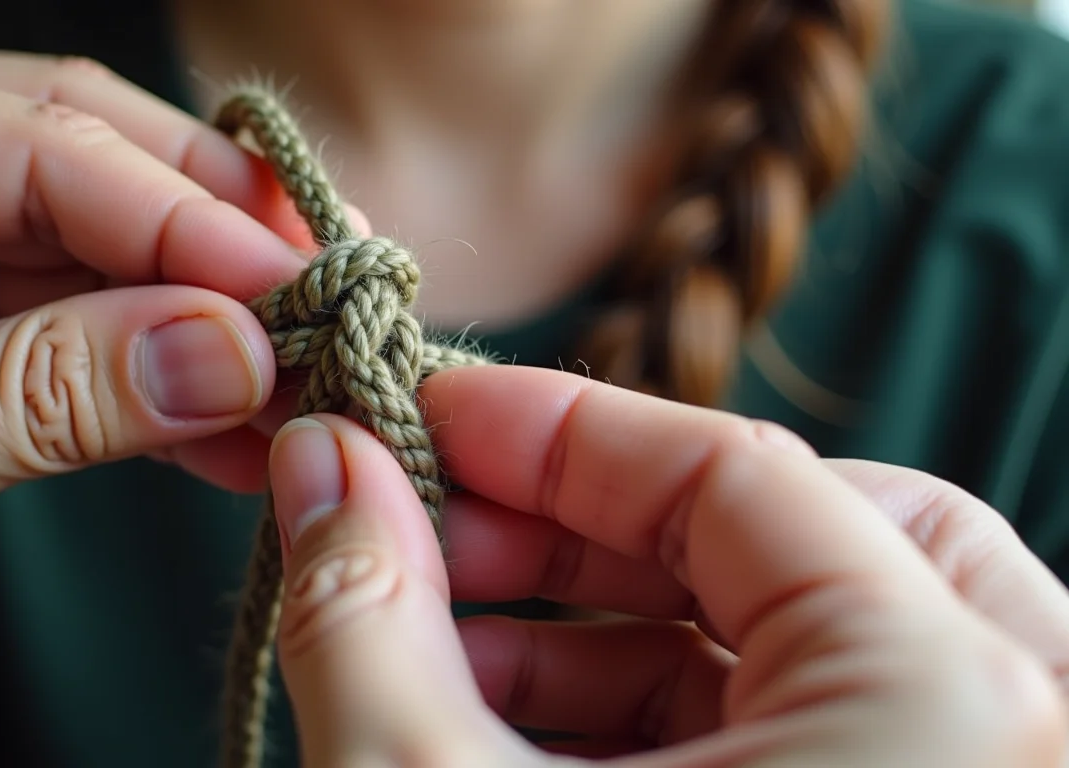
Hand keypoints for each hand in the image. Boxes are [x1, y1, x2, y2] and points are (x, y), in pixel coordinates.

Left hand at [0, 45, 305, 677]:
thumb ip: (40, 394)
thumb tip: (227, 354)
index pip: (40, 143)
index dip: (186, 220)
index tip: (296, 294)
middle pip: (92, 169)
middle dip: (214, 248)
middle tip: (325, 312)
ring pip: (105, 257)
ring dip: (207, 325)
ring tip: (299, 389)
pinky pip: (88, 336)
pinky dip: (166, 384)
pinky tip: (235, 429)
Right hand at [265, 366, 1068, 766]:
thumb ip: (368, 616)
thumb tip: (322, 466)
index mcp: (948, 707)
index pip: (736, 474)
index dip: (553, 431)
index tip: (428, 417)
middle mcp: (1013, 741)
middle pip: (809, 533)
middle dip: (595, 525)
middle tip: (441, 528)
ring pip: (808, 644)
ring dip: (608, 628)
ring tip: (439, 633)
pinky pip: (812, 738)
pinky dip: (657, 715)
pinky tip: (510, 718)